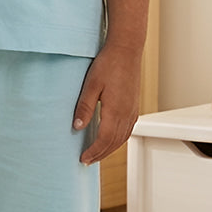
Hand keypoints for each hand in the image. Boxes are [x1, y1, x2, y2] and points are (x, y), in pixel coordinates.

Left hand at [73, 43, 142, 164]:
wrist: (126, 50)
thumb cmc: (108, 64)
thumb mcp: (91, 85)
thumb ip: (84, 107)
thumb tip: (76, 127)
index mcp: (116, 111)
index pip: (104, 139)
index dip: (93, 151)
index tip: (83, 159)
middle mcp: (127, 114)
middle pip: (114, 143)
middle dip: (100, 154)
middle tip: (87, 161)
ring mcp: (132, 110)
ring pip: (123, 138)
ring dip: (110, 149)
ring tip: (97, 154)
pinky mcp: (134, 106)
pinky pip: (128, 130)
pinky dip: (118, 139)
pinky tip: (111, 139)